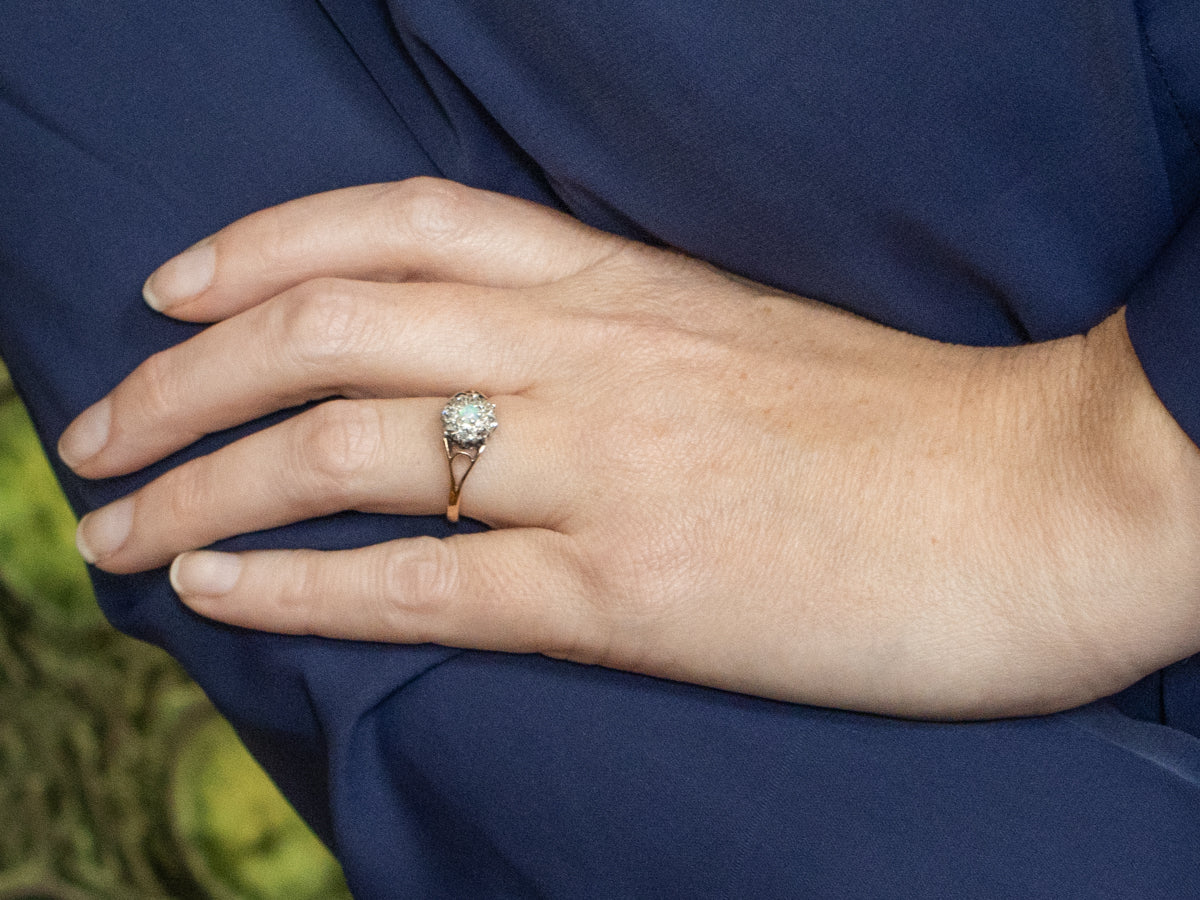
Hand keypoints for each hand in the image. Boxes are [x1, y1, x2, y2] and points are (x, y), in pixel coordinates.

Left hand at [59, 178, 1199, 717]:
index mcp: (623, 283)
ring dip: (203, 486)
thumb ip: (616, 343)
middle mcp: (591, 356)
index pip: (400, 222)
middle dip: (182, 377)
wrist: (1044, 491)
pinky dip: (300, 586)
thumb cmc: (906, 423)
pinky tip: (215, 589)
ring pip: (347, 454)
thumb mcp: (740, 342)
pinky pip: (423, 586)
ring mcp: (603, 470)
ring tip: (116, 528)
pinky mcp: (632, 592)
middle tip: (93, 431)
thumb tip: (504, 381)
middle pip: (330, 330)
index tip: (174, 286)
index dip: (262, 243)